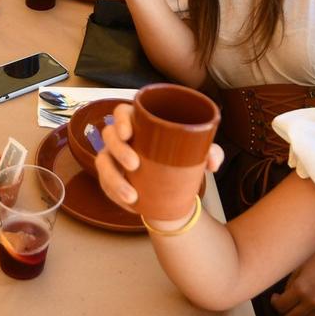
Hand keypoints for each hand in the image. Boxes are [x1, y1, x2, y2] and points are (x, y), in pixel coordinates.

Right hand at [93, 102, 223, 219]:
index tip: (128, 132)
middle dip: (118, 149)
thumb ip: (210, 152)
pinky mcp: (110, 177)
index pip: (122, 112)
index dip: (120, 119)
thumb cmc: (180, 157)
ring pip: (102, 162)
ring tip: (132, 195)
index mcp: (139, 122)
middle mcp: (121, 137)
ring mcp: (112, 157)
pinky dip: (116, 195)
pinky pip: (105, 185)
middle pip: (109, 135)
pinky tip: (130, 203)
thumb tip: (212, 162)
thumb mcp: (197, 153)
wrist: (172, 185)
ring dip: (113, 178)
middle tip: (134, 164)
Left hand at [270, 231, 314, 315]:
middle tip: (282, 303)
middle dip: (283, 312)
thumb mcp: (298, 270)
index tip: (275, 298)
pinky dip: (308, 314)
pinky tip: (307, 303)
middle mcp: (312, 301)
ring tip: (294, 305)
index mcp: (301, 289)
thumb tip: (283, 298)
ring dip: (296, 315)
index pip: (281, 306)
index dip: (275, 303)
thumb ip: (289, 287)